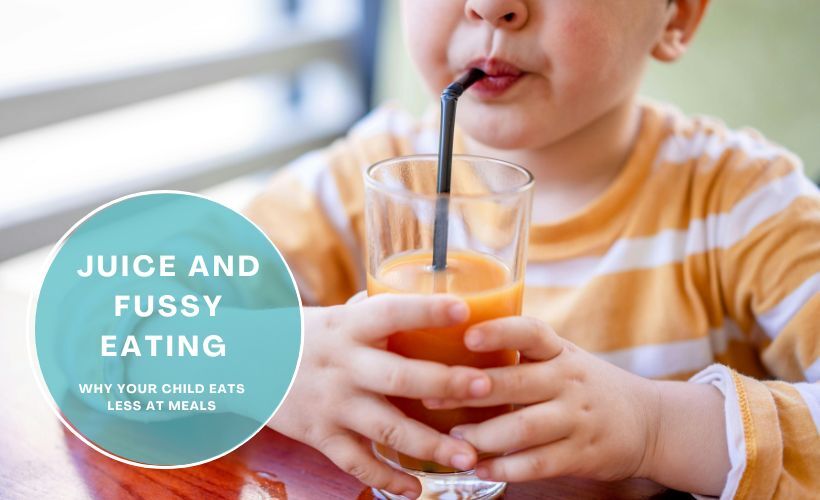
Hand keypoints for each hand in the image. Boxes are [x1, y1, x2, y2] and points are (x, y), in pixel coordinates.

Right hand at [268, 294, 491, 498]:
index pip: (391, 313)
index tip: (465, 312)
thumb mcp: (336, 315)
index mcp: (349, 327)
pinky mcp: (320, 436)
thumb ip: (378, 315)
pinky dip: (387, 478)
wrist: (242, 364)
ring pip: (386, 428)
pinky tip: (417, 489)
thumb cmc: (302, 335)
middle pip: (399, 377)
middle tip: (485, 387)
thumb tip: (431, 304)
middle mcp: (343, 365)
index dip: (427, 311)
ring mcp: (332, 404)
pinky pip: (357, 463)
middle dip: (444, 384)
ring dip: (430, 444)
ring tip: (469, 457)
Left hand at [423, 316, 660, 483]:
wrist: (649, 422)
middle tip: (433, 396)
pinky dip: (507, 467)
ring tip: (455, 439)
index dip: (499, 332)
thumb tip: (452, 347)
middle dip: (472, 390)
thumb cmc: (585, 385)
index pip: (531, 332)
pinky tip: (480, 468)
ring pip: (525, 427)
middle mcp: (569, 380)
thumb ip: (520, 355)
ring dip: (484, 435)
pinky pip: (539, 463)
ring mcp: (576, 418)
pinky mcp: (581, 454)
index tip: (467, 335)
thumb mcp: (562, 358)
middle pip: (518, 382)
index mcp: (560, 351)